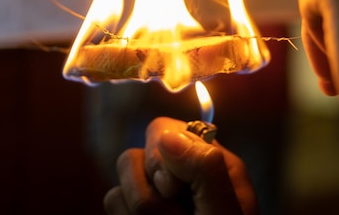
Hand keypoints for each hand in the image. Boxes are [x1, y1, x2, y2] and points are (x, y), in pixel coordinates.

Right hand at [103, 117, 257, 214]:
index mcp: (210, 165)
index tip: (176, 188)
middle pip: (136, 153)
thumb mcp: (226, 213)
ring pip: (121, 178)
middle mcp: (180, 175)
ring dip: (140, 211)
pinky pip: (112, 201)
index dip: (162, 155)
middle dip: (149, 191)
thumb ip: (205, 169)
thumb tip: (167, 136)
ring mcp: (155, 195)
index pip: (168, 131)